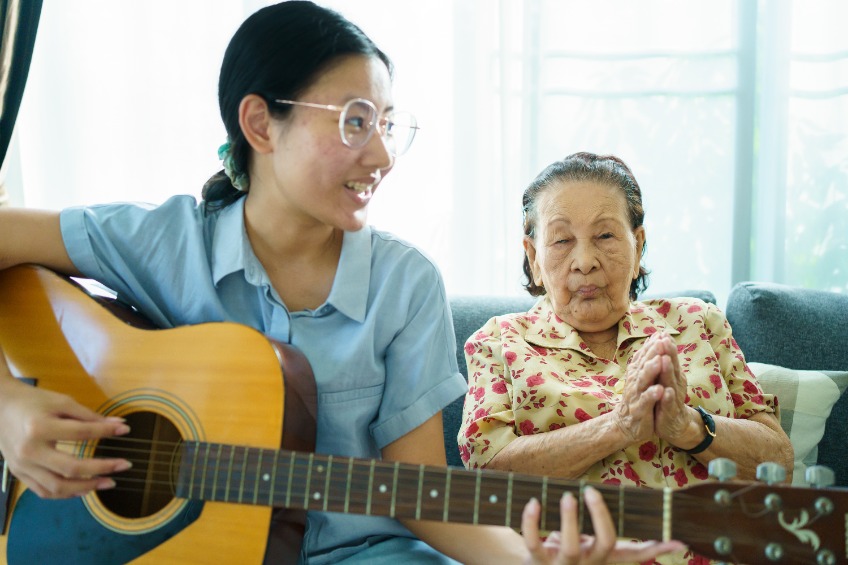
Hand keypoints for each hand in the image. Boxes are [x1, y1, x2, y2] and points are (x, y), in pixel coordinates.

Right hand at [0, 372, 131, 498]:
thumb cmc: (33, 403)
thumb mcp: (61, 402)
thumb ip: (89, 416)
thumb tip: (119, 425)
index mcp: (40, 427)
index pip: (81, 433)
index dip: (106, 431)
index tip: (125, 429)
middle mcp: (30, 451)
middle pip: (70, 468)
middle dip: (101, 468)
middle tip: (124, 465)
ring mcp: (22, 466)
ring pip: (57, 487)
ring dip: (86, 487)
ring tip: (108, 482)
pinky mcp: (19, 474)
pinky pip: (44, 491)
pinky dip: (66, 494)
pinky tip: (84, 489)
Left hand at [521, 486, 683, 563]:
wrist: (528, 564)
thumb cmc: (562, 546)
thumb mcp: (585, 541)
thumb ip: (600, 528)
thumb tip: (613, 501)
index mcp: (602, 557)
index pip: (633, 555)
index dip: (654, 549)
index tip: (676, 541)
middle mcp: (587, 563)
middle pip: (604, 545)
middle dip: (600, 516)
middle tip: (590, 491)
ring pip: (570, 548)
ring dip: (569, 519)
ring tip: (567, 496)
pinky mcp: (537, 562)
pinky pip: (534, 543)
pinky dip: (531, 521)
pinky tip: (533, 502)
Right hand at [611, 337, 663, 443]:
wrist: (625, 425)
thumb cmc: (637, 399)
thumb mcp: (642, 378)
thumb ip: (647, 360)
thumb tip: (655, 338)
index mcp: (637, 373)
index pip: (644, 356)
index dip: (651, 345)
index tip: (661, 333)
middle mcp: (635, 381)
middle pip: (643, 365)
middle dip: (652, 353)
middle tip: (661, 341)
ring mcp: (636, 395)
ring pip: (643, 381)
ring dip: (651, 370)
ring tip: (660, 360)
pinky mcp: (639, 410)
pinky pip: (646, 402)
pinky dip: (652, 395)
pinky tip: (660, 390)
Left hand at [650, 333, 697, 444]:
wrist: (675, 424)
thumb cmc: (668, 397)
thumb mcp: (666, 378)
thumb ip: (665, 361)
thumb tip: (662, 338)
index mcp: (672, 375)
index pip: (669, 358)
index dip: (667, 346)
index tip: (662, 332)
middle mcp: (675, 384)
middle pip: (672, 367)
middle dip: (668, 354)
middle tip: (664, 341)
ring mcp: (673, 398)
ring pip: (670, 383)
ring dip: (668, 371)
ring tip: (664, 360)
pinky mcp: (669, 412)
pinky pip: (668, 404)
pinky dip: (667, 397)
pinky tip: (666, 391)